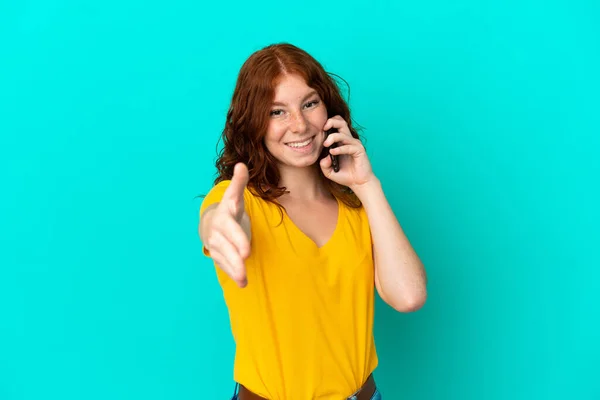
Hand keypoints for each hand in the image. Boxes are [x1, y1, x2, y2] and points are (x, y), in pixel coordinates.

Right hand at [204, 163, 250, 287]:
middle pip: (226, 248)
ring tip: (244, 279)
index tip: (246, 251)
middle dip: (235, 259)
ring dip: (233, 270)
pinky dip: (232, 274)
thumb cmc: (229, 209)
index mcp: (223, 219)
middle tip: (245, 267)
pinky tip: (243, 283)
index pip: (230, 230)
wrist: (212, 222)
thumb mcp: (234, 196)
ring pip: (223, 259)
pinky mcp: (217, 256)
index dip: (237, 240)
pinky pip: (223, 266)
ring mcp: (216, 246)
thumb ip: (239, 183)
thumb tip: (241, 165)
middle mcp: (217, 234)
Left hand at [320, 116, 375, 189]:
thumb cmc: (345, 176)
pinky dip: (340, 148)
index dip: (327, 124)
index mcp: (341, 141)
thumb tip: (324, 157)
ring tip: (326, 144)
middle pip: (341, 122)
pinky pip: (348, 146)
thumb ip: (324, 165)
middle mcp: (348, 140)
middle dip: (331, 122)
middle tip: (323, 128)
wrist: (358, 183)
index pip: (335, 125)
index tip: (318, 130)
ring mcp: (354, 144)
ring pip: (343, 134)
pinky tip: (332, 152)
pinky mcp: (359, 151)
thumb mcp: (329, 172)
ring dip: (333, 137)